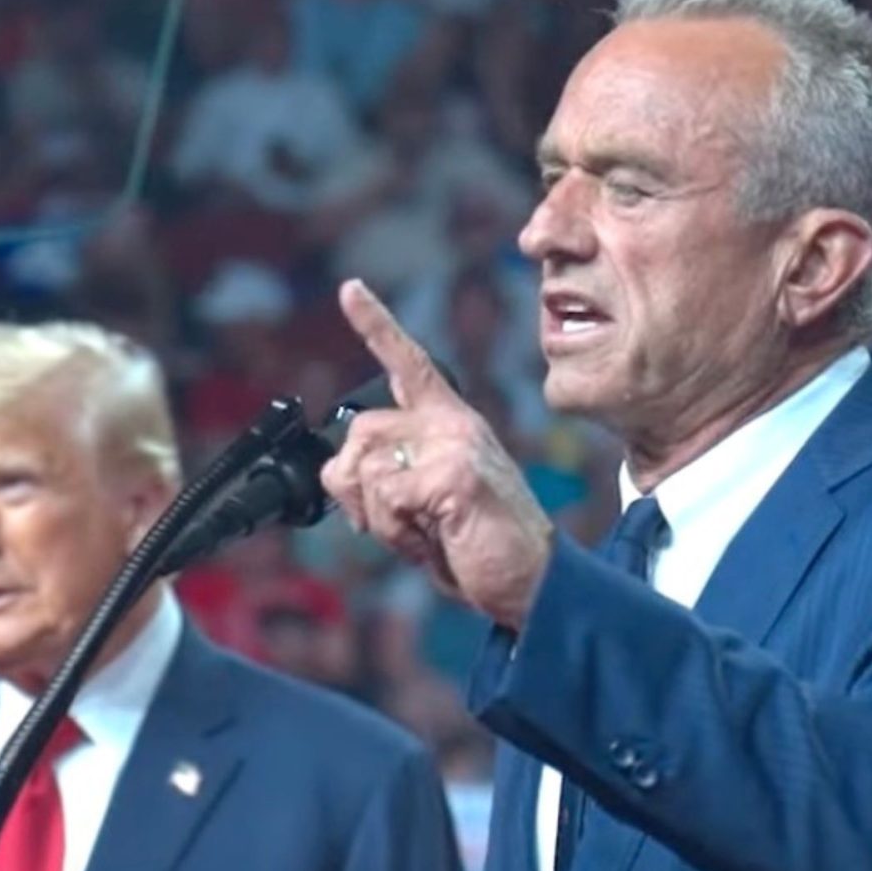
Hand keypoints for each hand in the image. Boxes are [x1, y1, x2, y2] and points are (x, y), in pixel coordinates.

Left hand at [319, 280, 555, 629]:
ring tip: (426, 532)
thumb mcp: (422, 505)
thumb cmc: (475, 546)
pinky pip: (385, 497)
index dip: (375, 324)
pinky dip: (397, 531)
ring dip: (380, 518)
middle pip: (359, 435)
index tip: (350, 288)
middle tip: (404, 523)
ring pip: (366, 469)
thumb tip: (341, 468)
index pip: (409, 364)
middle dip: (359, 491)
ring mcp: (455, 444)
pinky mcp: (454, 474)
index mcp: (451, 422)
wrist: (530, 582)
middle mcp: (453, 423)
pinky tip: (434, 539)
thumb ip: (387, 475)